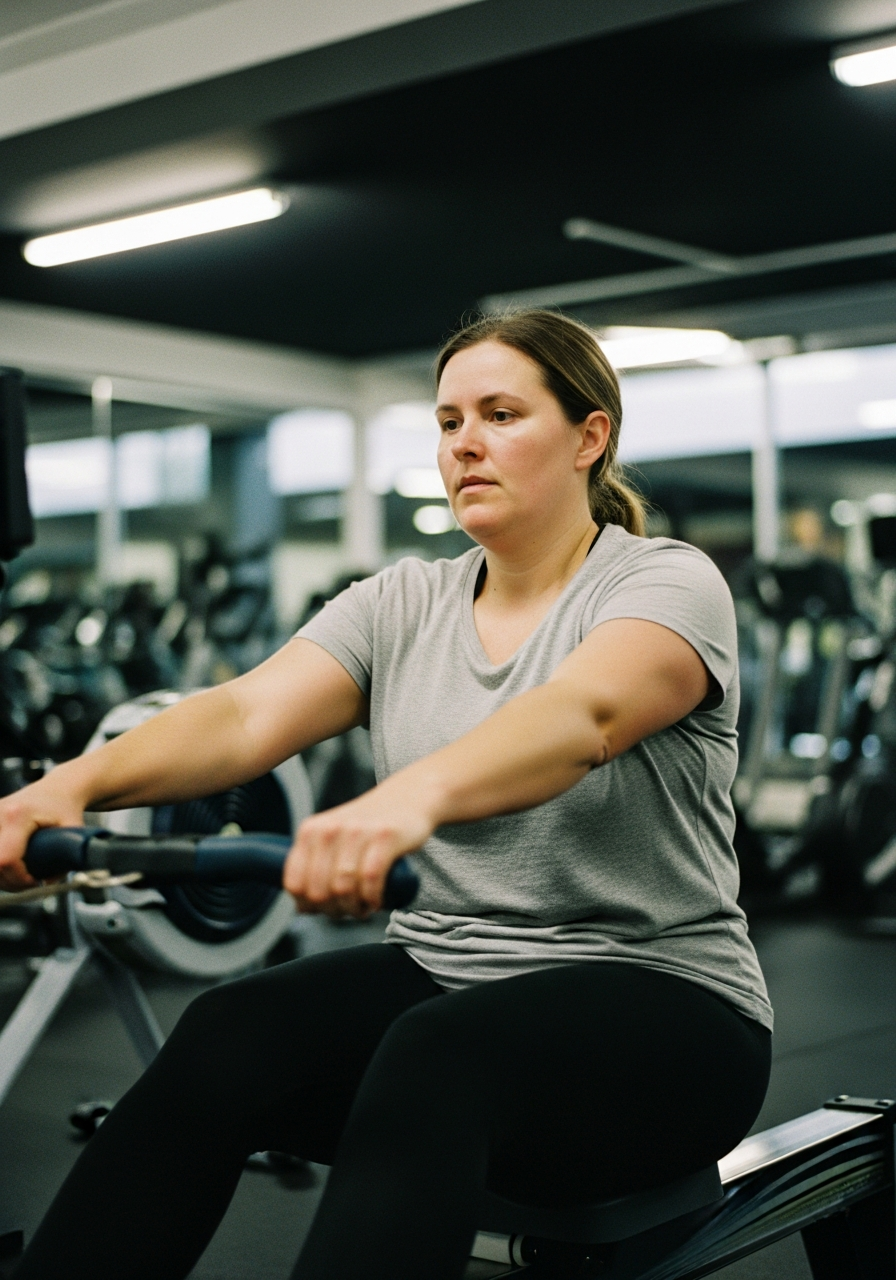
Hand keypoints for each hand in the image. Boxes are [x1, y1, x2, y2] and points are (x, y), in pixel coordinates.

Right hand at [0, 780, 85, 891]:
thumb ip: (65, 859)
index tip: (37, 881)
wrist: (56, 790)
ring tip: (22, 875)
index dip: (19, 879)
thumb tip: (49, 882)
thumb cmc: (65, 809)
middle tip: (30, 881)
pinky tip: (11, 866)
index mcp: (18, 815)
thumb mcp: (73, 831)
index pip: (6, 859)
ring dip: (2, 876)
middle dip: (10, 881)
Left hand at [283, 787, 433, 917]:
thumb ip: (314, 865)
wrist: (407, 797)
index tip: (323, 909)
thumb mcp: (332, 837)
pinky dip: (372, 898)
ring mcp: (358, 831)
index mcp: (310, 831)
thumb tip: (302, 907)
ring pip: (344, 888)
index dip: (307, 905)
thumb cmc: (367, 827)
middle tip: (348, 910)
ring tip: (363, 907)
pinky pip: (371, 878)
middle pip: (319, 891)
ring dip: (354, 908)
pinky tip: (376, 901)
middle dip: (333, 910)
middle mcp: (330, 829)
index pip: (294, 883)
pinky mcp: (385, 836)